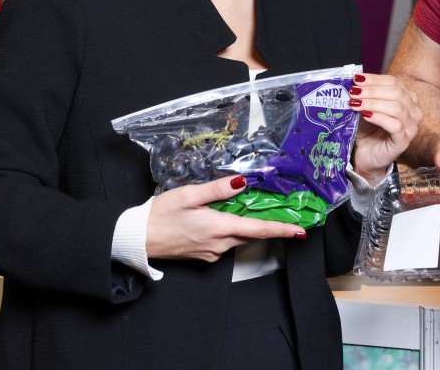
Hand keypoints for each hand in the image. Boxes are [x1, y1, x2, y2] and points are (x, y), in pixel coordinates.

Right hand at [146, 176, 306, 262]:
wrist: (138, 240)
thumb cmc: (160, 215)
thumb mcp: (188, 195)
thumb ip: (216, 189)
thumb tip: (242, 183)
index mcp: (219, 228)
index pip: (258, 230)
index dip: (282, 229)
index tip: (301, 230)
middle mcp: (219, 244)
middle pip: (252, 234)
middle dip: (270, 226)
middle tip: (286, 216)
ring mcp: (212, 252)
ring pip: (239, 237)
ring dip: (249, 226)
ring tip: (254, 210)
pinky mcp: (205, 255)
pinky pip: (226, 242)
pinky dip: (233, 230)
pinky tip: (226, 218)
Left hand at [348, 73, 422, 182]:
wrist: (366, 154)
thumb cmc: (368, 129)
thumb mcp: (366, 106)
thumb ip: (365, 93)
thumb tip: (355, 79)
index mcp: (408, 99)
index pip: (394, 82)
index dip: (375, 79)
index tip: (356, 79)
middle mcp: (414, 112)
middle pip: (397, 93)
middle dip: (372, 90)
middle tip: (354, 92)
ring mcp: (411, 128)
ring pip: (397, 108)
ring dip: (373, 103)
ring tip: (356, 104)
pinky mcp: (404, 141)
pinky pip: (395, 125)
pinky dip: (379, 118)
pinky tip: (366, 116)